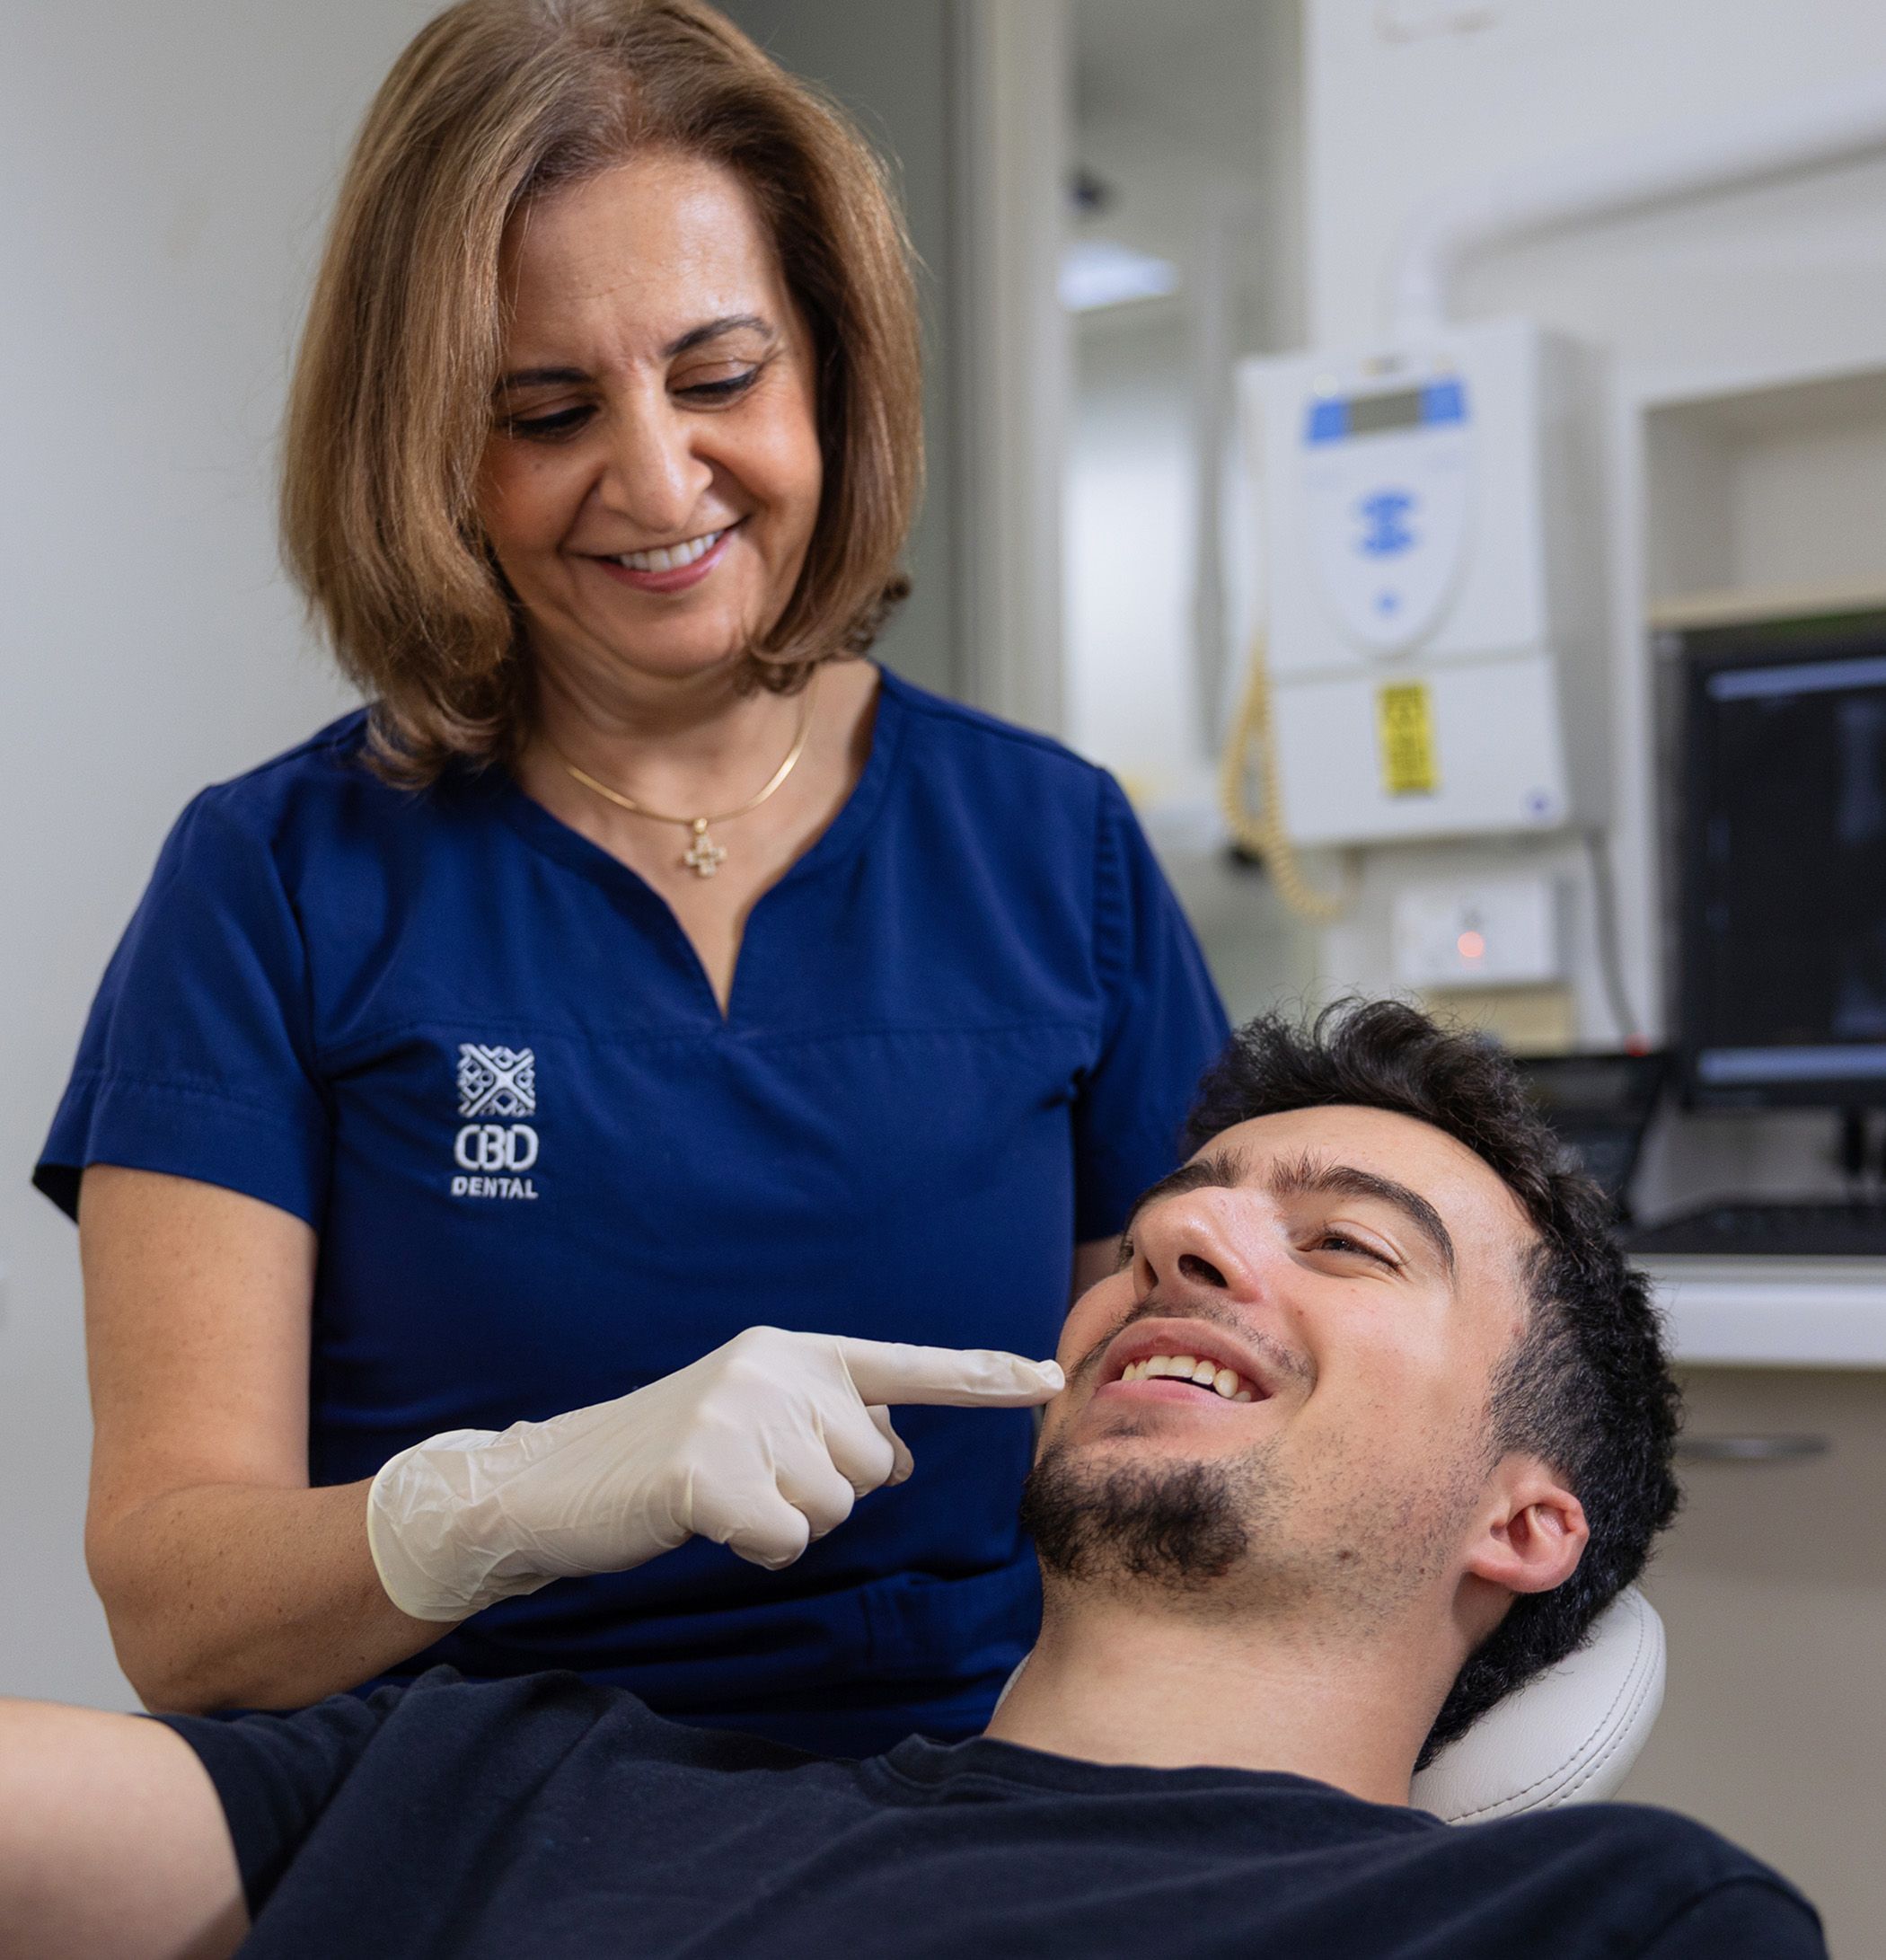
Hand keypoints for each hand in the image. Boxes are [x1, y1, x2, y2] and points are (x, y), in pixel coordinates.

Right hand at [366, 1327, 1062, 1621]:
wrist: (553, 1481)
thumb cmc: (669, 1457)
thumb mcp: (758, 1421)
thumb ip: (834, 1426)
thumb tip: (904, 1456)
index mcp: (795, 1352)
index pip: (906, 1365)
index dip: (983, 1377)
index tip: (1049, 1379)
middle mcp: (776, 1369)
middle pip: (874, 1469)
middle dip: (825, 1493)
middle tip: (750, 1480)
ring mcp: (741, 1414)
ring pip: (834, 1511)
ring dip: (787, 1523)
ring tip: (723, 1496)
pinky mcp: (709, 1470)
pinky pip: (788, 1542)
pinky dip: (755, 1550)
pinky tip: (707, 1524)